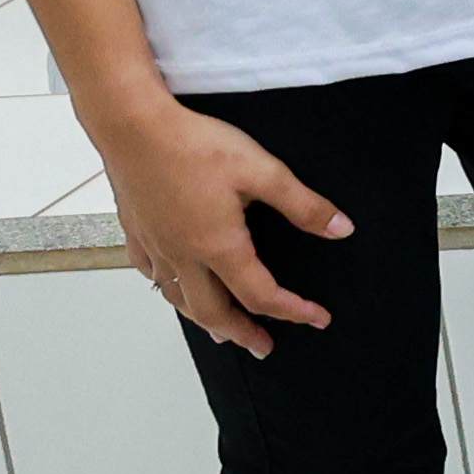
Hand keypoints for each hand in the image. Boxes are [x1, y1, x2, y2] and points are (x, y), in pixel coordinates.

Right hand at [100, 97, 352, 355]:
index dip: (293, 311)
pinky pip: (151, 273)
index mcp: (217, 246)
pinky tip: (170, 284)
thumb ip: (303, 205)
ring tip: (219, 330)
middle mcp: (182, 255)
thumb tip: (341, 230)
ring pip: (178, 297)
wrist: (131, 126)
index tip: (317, 318)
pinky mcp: (134, 229)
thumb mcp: (262, 170)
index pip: (261, 295)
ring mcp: (154, 245)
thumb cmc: (195, 145)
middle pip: (214, 311)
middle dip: (243, 333)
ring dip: (203, 319)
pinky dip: (167, 288)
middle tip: (263, 347)